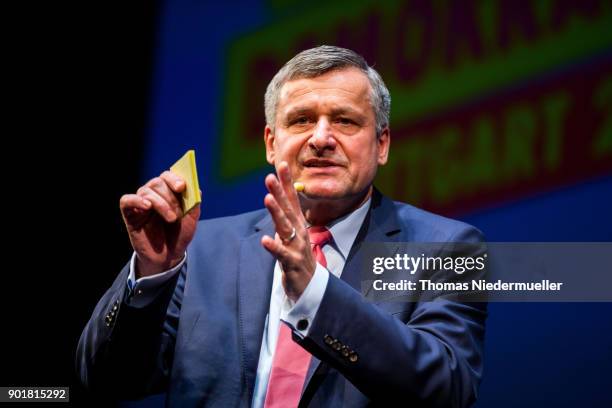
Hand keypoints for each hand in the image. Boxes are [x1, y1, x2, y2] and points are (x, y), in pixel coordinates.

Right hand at [120, 171, 199, 277]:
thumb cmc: (179, 235)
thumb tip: (196, 188)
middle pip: (157, 182)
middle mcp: (153, 194)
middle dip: (170, 196)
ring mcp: (141, 203)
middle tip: (177, 213)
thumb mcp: (191, 219)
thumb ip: (194, 203)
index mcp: (168, 191)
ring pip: (146, 191)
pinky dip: (136, 200)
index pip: (168, 176)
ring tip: (171, 219)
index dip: (174, 179)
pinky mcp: (130, 213)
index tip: (181, 187)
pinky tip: (147, 206)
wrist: (169, 256)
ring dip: (161, 204)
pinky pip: (126, 200)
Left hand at [261, 161, 314, 301]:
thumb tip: (277, 196)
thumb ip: (284, 216)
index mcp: (297, 224)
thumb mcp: (291, 233)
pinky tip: (265, 240)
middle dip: (279, 192)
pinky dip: (274, 247)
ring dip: (276, 213)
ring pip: (285, 227)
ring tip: (268, 199)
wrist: (310, 285)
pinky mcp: (292, 262)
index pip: (292, 199)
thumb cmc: (298, 257)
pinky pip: (282, 254)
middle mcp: (298, 232)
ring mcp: (296, 246)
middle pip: (288, 209)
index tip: (282, 165)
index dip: (286, 182)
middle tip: (270, 177)